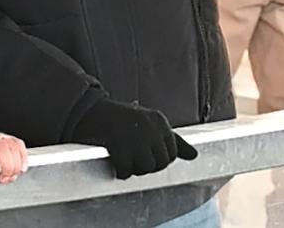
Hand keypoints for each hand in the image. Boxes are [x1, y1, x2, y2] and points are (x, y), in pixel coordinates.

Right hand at [71, 96, 197, 178]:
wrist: (89, 111)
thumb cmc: (120, 121)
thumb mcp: (149, 125)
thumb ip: (174, 141)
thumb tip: (195, 156)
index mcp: (159, 121)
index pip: (172, 154)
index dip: (156, 159)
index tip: (142, 152)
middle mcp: (150, 127)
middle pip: (161, 163)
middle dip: (146, 165)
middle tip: (131, 156)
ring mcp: (135, 136)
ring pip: (146, 168)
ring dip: (133, 168)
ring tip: (123, 156)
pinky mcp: (119, 144)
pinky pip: (127, 170)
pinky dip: (120, 171)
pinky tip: (114, 162)